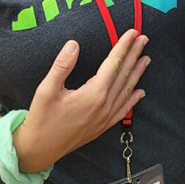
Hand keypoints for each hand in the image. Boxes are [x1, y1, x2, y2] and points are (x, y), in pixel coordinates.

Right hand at [13, 29, 149, 171]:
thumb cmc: (41, 119)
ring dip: (137, 73)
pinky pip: (123, 110)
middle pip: (124, 74)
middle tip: (144, 39)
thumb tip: (73, 44)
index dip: (124, 46)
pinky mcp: (102, 126)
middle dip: (135, 55)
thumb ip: (62, 65)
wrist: (38, 150)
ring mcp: (105, 117)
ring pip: (126, 91)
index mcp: (93, 94)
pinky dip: (133, 99)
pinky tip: (140, 92)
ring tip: (146, 59)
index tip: (132, 33)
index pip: (114, 64)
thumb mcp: (46, 89)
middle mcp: (104, 106)